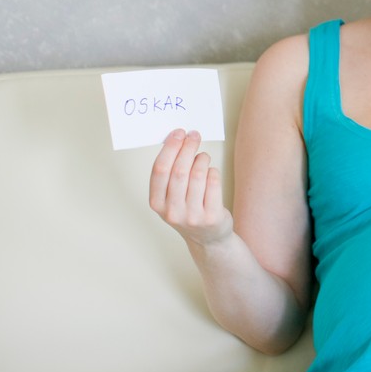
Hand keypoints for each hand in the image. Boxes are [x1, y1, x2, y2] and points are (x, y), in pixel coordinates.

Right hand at [149, 129, 233, 247]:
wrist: (208, 238)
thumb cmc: (188, 209)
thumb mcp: (171, 196)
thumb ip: (170, 173)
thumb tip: (176, 140)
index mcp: (156, 203)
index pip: (160, 170)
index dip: (169, 148)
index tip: (178, 133)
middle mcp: (171, 211)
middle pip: (179, 170)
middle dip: (187, 147)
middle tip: (194, 135)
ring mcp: (192, 216)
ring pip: (198, 175)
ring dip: (202, 159)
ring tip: (203, 157)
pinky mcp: (212, 216)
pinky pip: (214, 183)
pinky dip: (213, 171)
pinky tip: (211, 172)